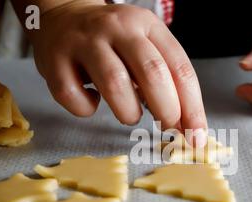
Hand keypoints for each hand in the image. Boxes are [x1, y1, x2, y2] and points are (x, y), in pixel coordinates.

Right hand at [29, 1, 206, 144]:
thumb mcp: (145, 48)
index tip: (196, 135)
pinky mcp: (54, 59)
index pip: (180, 68)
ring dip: (128, 112)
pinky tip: (92, 103)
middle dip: (166, 109)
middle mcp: (117, 29)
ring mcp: (84, 42)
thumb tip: (185, 126)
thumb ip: (166, 83)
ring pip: (114, 83)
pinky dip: (86, 109)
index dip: (193, 107)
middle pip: (151, 73)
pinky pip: (73, 96)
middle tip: (167, 126)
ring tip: (129, 114)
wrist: (62, 15)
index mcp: (147, 26)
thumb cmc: (112, 42)